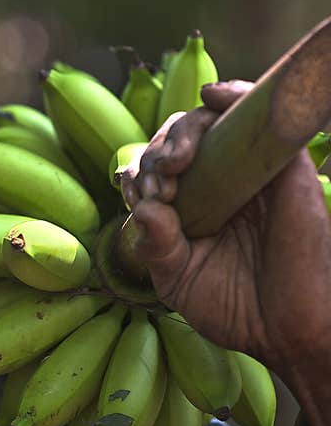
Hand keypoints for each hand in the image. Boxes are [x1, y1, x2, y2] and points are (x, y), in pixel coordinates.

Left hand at [120, 80, 330, 377]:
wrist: (287, 330)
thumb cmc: (233, 307)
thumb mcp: (177, 279)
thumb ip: (155, 245)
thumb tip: (142, 207)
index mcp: (185, 207)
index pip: (152, 169)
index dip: (139, 174)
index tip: (140, 199)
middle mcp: (214, 183)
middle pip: (178, 139)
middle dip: (158, 151)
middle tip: (159, 181)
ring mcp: (247, 172)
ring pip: (212, 122)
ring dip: (184, 129)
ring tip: (175, 159)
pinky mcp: (282, 166)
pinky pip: (260, 114)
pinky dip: (235, 94)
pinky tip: (211, 95)